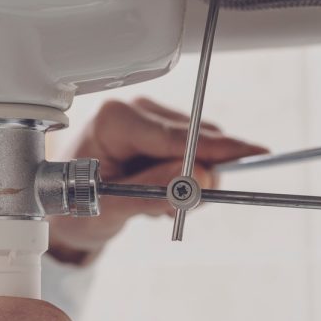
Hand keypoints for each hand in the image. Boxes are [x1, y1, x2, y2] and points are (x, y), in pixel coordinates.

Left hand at [48, 97, 267, 262]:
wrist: (64, 206)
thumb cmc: (75, 203)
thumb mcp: (110, 207)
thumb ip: (152, 192)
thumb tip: (198, 177)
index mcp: (114, 120)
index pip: (177, 136)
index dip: (219, 148)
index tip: (256, 154)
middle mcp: (134, 110)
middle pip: (195, 138)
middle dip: (199, 177)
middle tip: (179, 210)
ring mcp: (149, 118)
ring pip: (200, 147)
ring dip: (188, 182)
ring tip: (152, 203)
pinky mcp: (160, 131)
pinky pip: (194, 153)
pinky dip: (184, 179)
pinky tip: (157, 191)